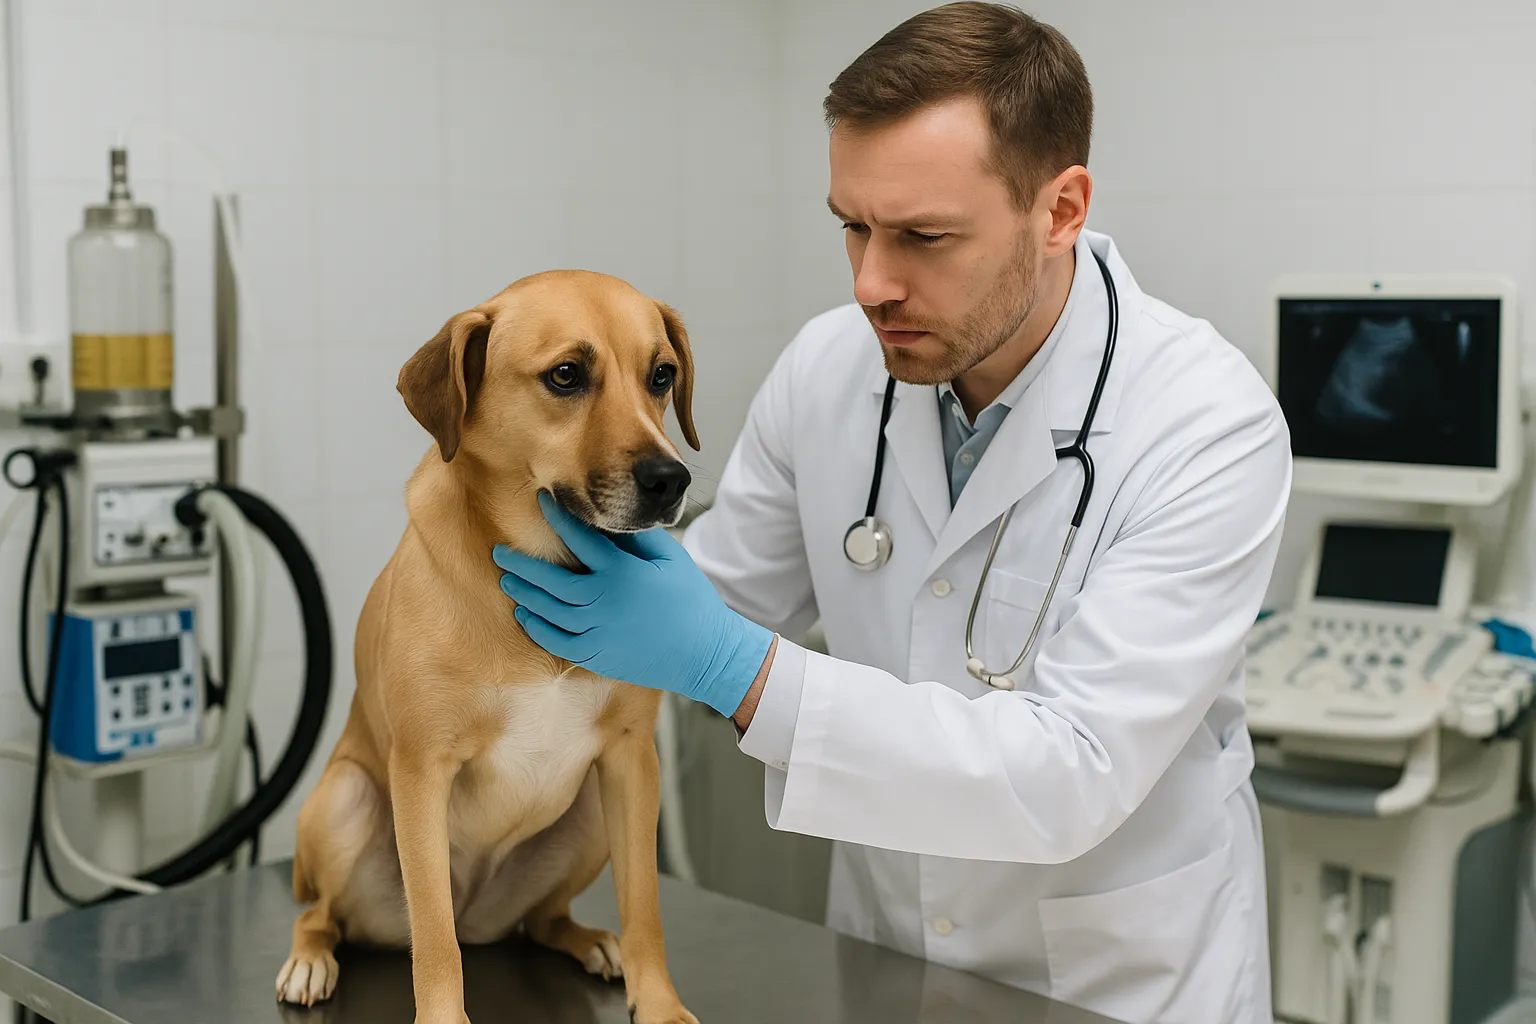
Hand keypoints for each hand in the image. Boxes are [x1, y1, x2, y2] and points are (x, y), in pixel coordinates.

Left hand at [493, 492, 772, 716]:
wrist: (706, 653)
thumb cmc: (692, 600)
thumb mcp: (671, 559)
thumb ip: (638, 538)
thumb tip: (610, 517)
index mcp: (622, 573)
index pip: (580, 538)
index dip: (558, 517)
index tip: (541, 500)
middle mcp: (604, 602)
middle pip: (551, 580)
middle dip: (522, 564)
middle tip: (499, 552)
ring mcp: (599, 632)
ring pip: (549, 611)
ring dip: (525, 594)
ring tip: (507, 581)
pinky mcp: (598, 656)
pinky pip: (557, 643)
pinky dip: (537, 628)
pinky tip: (525, 615)